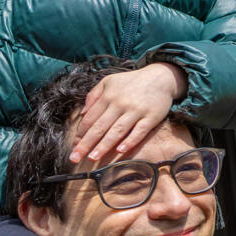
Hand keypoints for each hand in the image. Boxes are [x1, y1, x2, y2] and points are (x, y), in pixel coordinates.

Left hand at [69, 63, 184, 162]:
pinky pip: (139, 131)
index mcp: (108, 96)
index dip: (80, 134)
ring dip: (103, 146)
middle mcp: (120, 103)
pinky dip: (130, 141)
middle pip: (100, 127)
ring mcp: (136, 110)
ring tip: (92, 158)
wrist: (161, 77)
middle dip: (86, 144)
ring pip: (117, 131)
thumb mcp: (109, 81)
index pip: (90, 118)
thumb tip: (82, 114)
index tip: (73, 147)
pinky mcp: (151, 117)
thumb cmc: (132, 81)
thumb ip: (93, 95)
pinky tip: (120, 150)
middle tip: (75, 158)